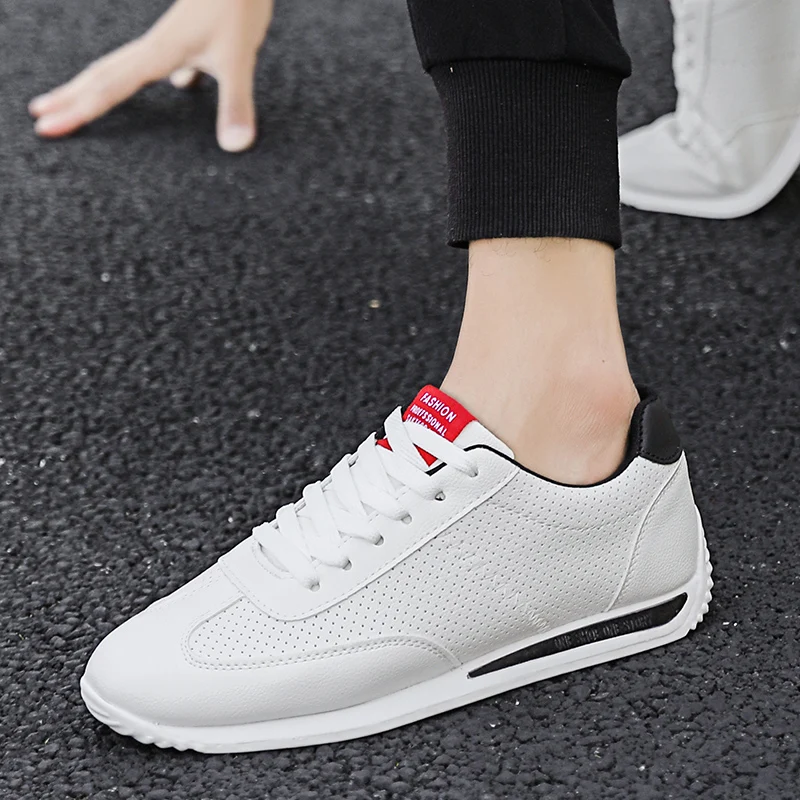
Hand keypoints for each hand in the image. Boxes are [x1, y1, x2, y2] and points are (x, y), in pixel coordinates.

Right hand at [28, 0, 273, 151]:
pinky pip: (168, 63)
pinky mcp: (195, 35)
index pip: (108, 89)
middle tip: (39, 115)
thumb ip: (235, 103)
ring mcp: (174, 40)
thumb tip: (234, 146)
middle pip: (103, 75)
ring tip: (84, 99)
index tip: (46, 127)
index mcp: (159, 54)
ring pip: (127, 68)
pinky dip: (165, 74)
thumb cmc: (238, 4)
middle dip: (70, 96)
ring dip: (102, 86)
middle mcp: (158, 47)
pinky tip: (181, 84)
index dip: (77, 111)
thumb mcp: (239, 58)